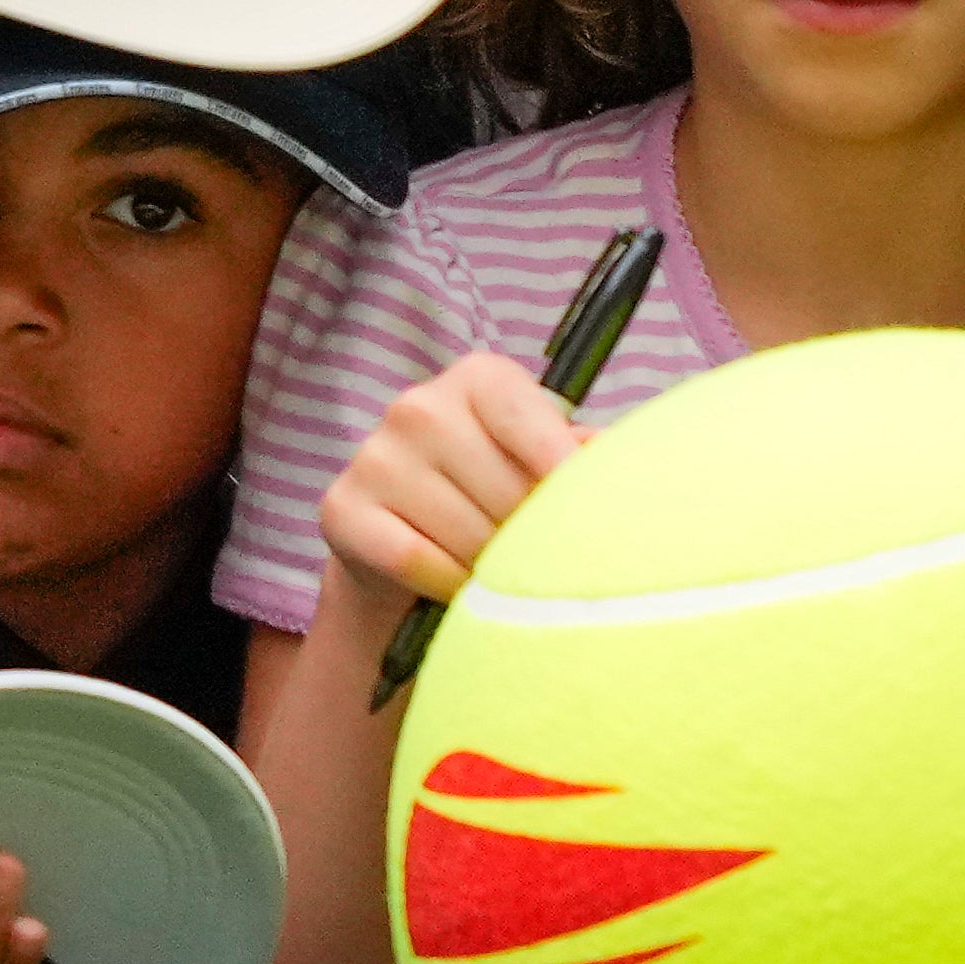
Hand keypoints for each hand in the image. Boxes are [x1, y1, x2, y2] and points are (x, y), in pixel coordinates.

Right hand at [318, 352, 587, 610]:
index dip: (562, 472)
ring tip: (493, 568)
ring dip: (490, 567)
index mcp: (479, 379)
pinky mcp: (341, 509)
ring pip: (465, 533)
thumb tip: (622, 464)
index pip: (530, 421)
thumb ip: (581, 456)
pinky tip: (455, 584)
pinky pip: (415, 560)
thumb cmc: (491, 496)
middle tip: (530, 552)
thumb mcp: (538, 463)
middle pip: (505, 490)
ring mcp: (375, 456)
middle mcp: (418, 406)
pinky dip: (445, 583)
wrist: (400, 547)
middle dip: (529, 535)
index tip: (584, 510)